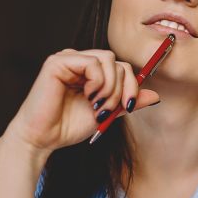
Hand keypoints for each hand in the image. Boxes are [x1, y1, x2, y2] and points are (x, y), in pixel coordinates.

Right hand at [2, 49, 160, 155]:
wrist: (42, 139)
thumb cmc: (68, 127)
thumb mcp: (107, 114)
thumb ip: (127, 102)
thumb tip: (154, 95)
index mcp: (90, 72)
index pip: (122, 68)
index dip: (132, 86)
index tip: (128, 107)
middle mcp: (79, 61)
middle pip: (118, 63)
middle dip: (121, 90)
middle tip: (108, 110)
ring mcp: (68, 58)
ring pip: (109, 59)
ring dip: (110, 87)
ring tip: (98, 105)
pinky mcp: (58, 61)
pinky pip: (92, 63)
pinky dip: (97, 81)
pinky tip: (88, 96)